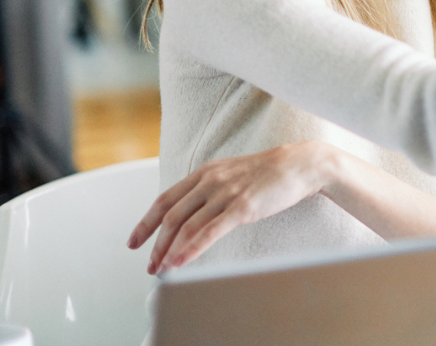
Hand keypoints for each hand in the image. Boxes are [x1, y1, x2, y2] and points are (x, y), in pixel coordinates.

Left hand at [127, 141, 342, 273]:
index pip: (164, 199)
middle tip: (149, 265)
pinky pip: (210, 231)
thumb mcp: (231, 173)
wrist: (300, 164)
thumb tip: (193, 210)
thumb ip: (210, 188)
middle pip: (171, 216)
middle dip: (155, 244)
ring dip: (169, 251)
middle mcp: (210, 181)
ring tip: (162, 270)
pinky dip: (191, 249)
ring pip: (186, 226)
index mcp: (204, 173)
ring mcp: (225, 194)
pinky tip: (181, 262)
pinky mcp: (242, 207)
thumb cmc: (270, 172)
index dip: (145, 222)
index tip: (135, 241)